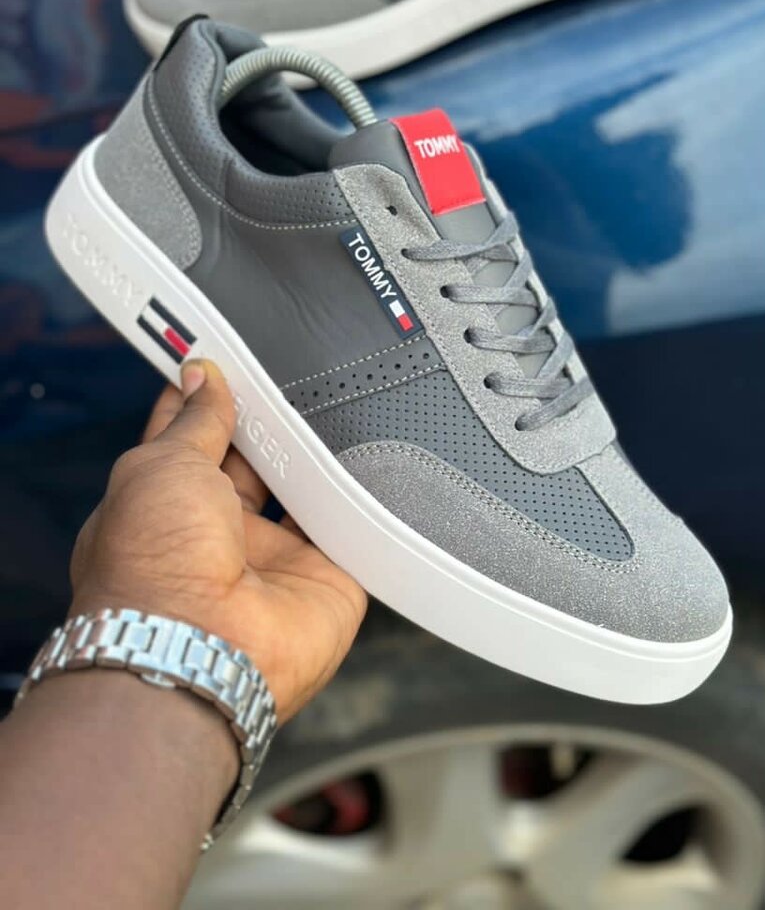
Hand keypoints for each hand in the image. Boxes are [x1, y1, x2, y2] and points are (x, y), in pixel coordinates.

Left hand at [70, 360, 366, 722]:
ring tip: (330, 405)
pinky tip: (368, 457)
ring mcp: (271, 558)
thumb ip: (195, 420)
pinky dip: (359, 499)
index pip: (188, 438)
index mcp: (164, 505)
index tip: (222, 357)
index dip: (204, 397)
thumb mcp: (161, 465)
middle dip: (265, 423)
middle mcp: (217, 533)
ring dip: (313, 457)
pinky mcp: (325, 578)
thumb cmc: (154, 565)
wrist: (201, 648)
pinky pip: (350, 528)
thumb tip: (202, 377)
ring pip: (302, 491)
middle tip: (285, 376)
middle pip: (252, 462)